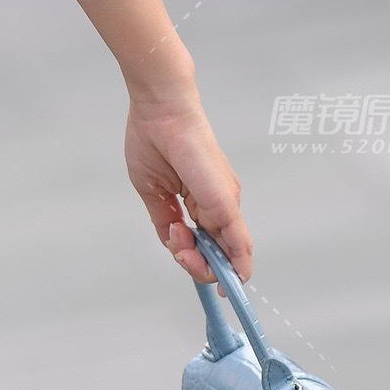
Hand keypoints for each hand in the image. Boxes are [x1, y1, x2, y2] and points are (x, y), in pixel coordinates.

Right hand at [125, 86, 251, 283]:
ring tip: (180, 243)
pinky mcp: (225, 201)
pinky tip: (226, 276)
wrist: (161, 112)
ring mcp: (225, 202)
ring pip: (225, 252)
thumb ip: (164, 219)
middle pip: (216, 252)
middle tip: (178, 250)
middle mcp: (219, 202)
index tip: (182, 257)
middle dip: (197, 265)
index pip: (204, 242)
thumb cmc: (152, 140)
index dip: (195, 260)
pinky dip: (234, 263)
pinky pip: (237, 241)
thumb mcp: (153, 192)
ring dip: (203, 263)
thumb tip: (172, 241)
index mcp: (201, 200)